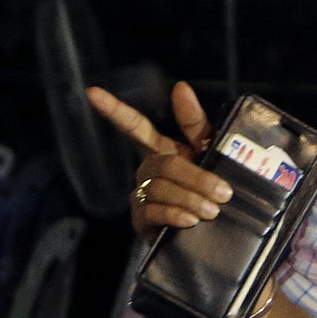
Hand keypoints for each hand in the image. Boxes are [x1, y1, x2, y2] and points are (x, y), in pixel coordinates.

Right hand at [87, 81, 232, 237]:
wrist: (212, 231)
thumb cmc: (211, 186)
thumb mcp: (210, 153)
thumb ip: (195, 123)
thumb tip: (180, 86)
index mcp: (162, 150)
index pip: (135, 126)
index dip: (115, 110)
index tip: (92, 92)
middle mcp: (147, 170)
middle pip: (166, 165)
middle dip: (197, 178)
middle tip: (224, 193)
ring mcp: (140, 195)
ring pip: (161, 189)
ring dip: (191, 199)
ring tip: (213, 210)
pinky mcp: (140, 221)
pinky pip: (152, 212)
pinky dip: (174, 214)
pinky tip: (189, 220)